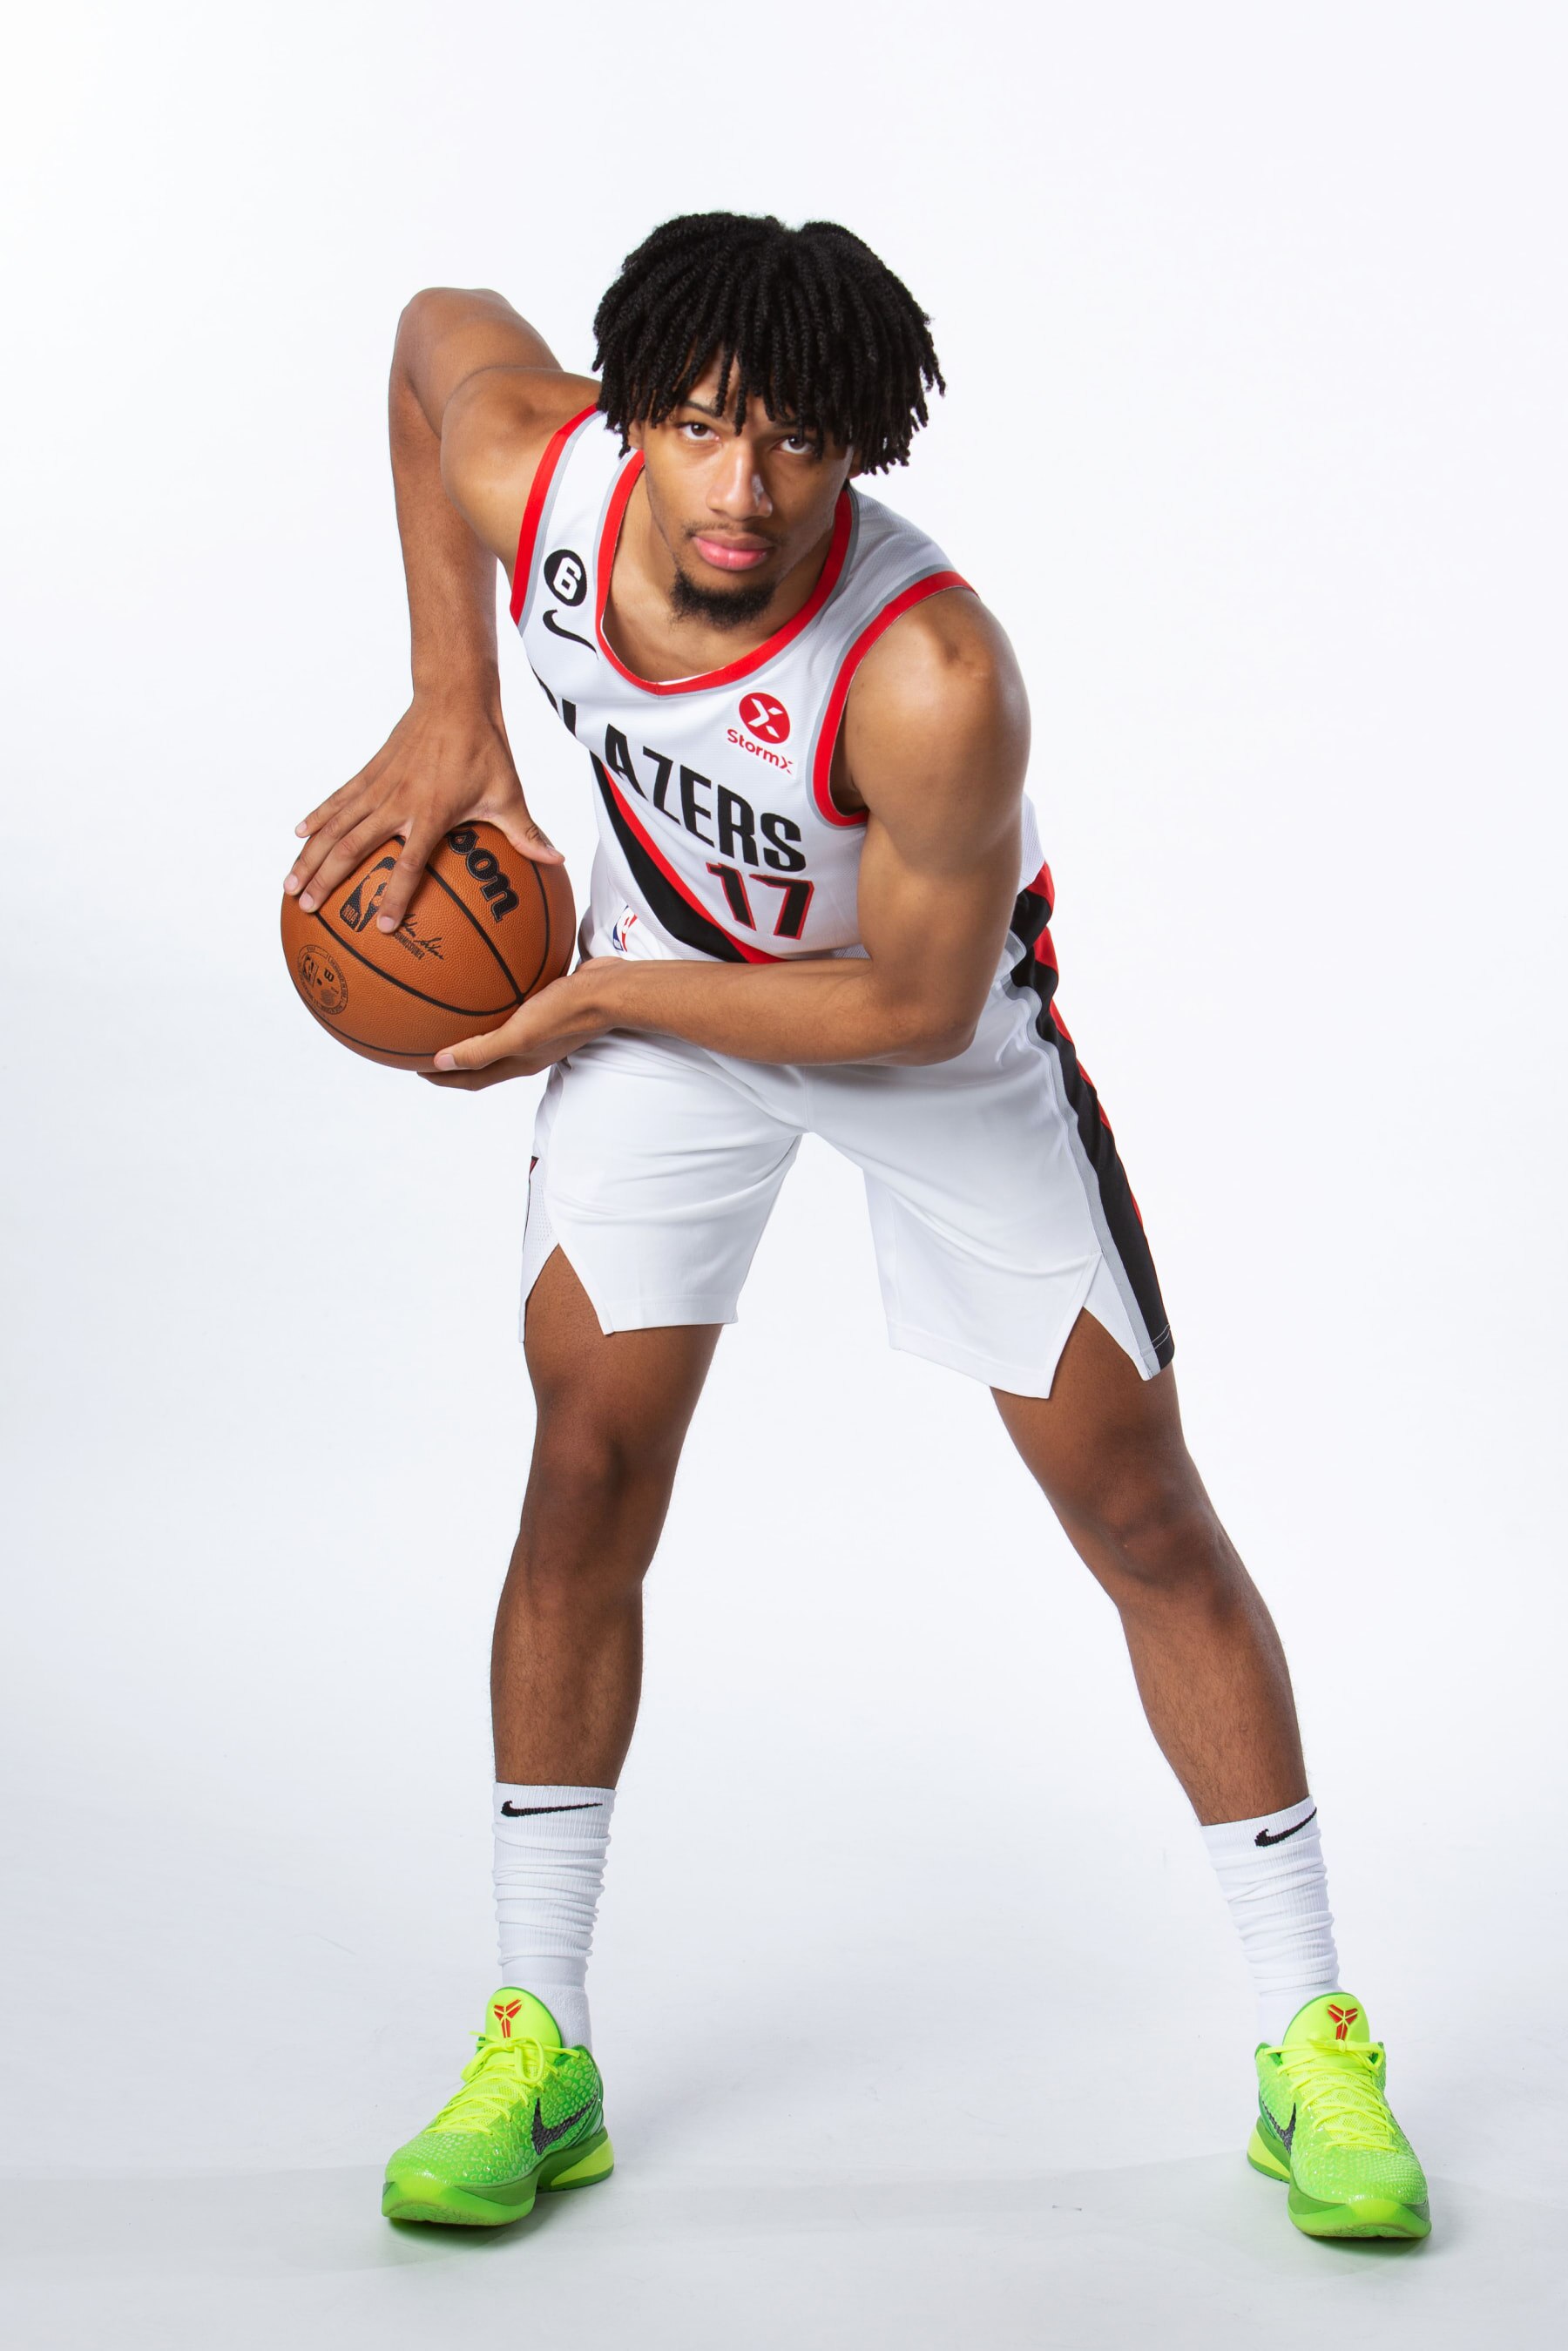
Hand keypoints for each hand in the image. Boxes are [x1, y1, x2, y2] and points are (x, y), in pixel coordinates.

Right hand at [284, 693, 562, 934]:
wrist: (453, 697)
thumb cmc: (484, 748)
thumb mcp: (509, 792)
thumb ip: (527, 832)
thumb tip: (557, 858)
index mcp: (431, 812)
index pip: (409, 863)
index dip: (395, 895)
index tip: (382, 926)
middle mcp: (397, 802)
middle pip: (352, 848)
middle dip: (328, 881)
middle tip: (308, 909)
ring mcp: (378, 786)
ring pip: (335, 826)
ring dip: (310, 856)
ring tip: (290, 885)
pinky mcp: (369, 773)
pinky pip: (337, 800)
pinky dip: (317, 816)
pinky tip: (298, 834)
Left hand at [420, 968, 611, 1089]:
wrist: (609, 990)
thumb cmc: (565, 1012)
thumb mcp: (519, 1034)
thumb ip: (481, 1051)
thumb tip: (439, 1063)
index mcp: (519, 1063)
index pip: (471, 1080)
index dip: (442, 1079)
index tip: (414, 1068)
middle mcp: (527, 1050)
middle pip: (480, 1061)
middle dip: (450, 1058)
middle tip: (424, 1044)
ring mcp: (538, 1029)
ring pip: (496, 1034)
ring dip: (471, 1031)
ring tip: (448, 1015)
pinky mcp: (546, 1006)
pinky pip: (511, 1008)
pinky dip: (492, 1003)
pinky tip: (484, 980)